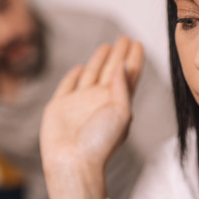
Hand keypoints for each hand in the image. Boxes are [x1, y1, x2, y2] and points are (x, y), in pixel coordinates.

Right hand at [40, 36, 143, 198]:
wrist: (73, 161)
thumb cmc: (100, 141)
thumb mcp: (121, 112)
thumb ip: (122, 87)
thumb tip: (122, 65)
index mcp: (117, 101)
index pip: (128, 74)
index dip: (133, 58)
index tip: (137, 43)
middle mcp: (99, 99)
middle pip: (111, 70)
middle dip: (119, 54)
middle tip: (124, 38)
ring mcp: (80, 102)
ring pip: (91, 75)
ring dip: (99, 60)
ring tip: (107, 46)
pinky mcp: (60, 106)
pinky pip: (69, 85)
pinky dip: (74, 76)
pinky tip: (80, 68)